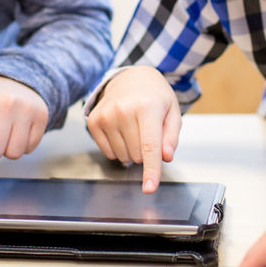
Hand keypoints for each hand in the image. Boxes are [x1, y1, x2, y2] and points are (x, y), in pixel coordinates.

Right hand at [85, 66, 180, 191]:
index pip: (150, 146)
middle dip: (146, 152)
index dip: (151, 170)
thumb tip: (165, 157)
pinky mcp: (93, 121)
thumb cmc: (154, 96)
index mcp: (148, 106)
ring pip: (123, 156)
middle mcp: (124, 110)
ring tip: (134, 129)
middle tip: (147, 131)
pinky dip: (118, 148)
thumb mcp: (172, 111)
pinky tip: (121, 131)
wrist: (129, 78)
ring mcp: (106, 115)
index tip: (149, 188)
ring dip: (132, 150)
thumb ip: (171, 136)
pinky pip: (108, 153)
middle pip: (137, 155)